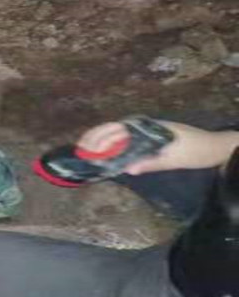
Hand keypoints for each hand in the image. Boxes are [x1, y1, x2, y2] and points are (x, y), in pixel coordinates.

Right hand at [77, 120, 238, 174]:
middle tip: (79, 149)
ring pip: (118, 133)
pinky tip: (105, 153)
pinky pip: (126, 139)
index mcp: (149, 127)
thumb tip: (127, 170)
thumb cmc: (196, 151)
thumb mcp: (175, 159)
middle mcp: (146, 126)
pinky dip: (113, 145)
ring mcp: (147, 132)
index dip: (100, 135)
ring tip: (86, 151)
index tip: (86, 145)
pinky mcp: (149, 139)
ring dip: (102, 141)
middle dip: (95, 137)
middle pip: (114, 128)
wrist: (216, 147)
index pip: (118, 128)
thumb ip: (151, 163)